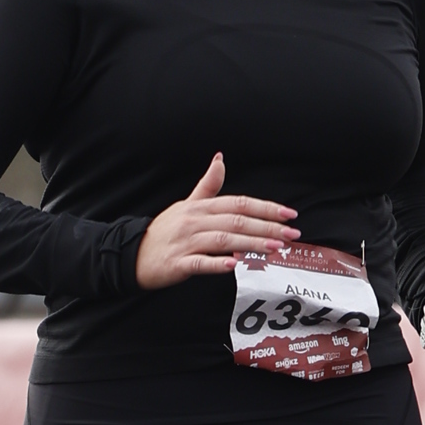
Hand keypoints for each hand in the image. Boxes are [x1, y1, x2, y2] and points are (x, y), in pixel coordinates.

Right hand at [134, 152, 296, 287]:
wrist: (133, 254)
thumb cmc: (164, 231)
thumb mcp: (185, 204)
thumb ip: (207, 185)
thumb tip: (220, 159)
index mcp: (201, 207)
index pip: (238, 203)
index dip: (265, 208)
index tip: (288, 215)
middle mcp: (196, 221)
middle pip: (236, 220)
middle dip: (267, 227)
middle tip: (291, 235)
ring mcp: (186, 242)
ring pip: (224, 240)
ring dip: (251, 243)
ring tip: (275, 248)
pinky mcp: (178, 263)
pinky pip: (199, 263)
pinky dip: (217, 264)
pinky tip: (234, 265)